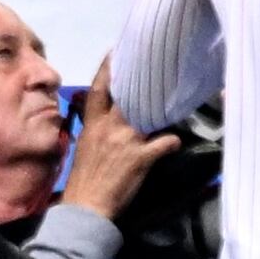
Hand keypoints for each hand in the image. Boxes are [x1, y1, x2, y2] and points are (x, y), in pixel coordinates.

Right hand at [60, 64, 181, 218]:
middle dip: (139, 80)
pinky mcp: (141, 158)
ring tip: (173, 102)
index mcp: (93, 125)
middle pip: (126, 96)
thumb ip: (95, 130)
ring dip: (161, 110)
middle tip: (154, 65)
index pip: (98, 91)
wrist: (86, 207)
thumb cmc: (84, 179)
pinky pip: (164, 143)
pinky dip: (172, 141)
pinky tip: (176, 141)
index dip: (106, 70)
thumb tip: (103, 120)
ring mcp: (126, 141)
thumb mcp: (84, 148)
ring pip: (149, 115)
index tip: (114, 51)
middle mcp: (110, 128)